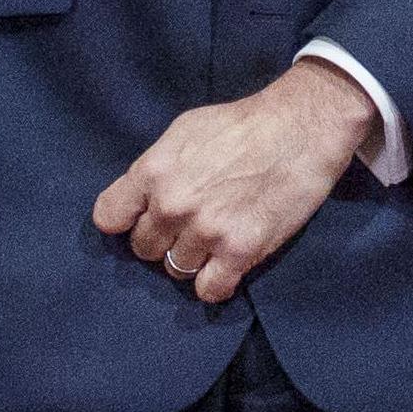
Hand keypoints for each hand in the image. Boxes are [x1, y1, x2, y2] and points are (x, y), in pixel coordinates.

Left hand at [91, 59, 379, 303]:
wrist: (303, 126)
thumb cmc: (244, 123)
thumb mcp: (185, 130)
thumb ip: (157, 167)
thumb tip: (140, 198)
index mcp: (154, 171)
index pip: (109, 216)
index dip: (127, 219)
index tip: (143, 217)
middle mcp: (173, 204)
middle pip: (143, 248)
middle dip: (163, 238)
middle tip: (191, 224)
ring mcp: (206, 231)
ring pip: (175, 269)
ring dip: (194, 258)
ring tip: (216, 237)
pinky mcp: (240, 251)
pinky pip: (209, 290)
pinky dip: (216, 282)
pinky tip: (228, 264)